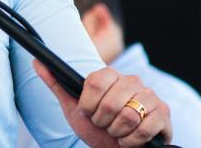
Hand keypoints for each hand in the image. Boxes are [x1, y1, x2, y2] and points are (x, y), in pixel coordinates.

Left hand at [33, 60, 172, 146]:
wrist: (117, 147)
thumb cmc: (96, 126)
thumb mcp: (73, 107)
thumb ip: (56, 83)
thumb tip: (36, 61)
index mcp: (110, 75)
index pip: (93, 83)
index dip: (88, 105)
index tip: (88, 112)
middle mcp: (132, 81)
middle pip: (110, 103)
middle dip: (102, 122)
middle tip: (103, 125)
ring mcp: (150, 96)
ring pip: (128, 116)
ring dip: (117, 132)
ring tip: (116, 132)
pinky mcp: (163, 113)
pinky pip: (146, 128)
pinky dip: (132, 140)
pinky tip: (129, 140)